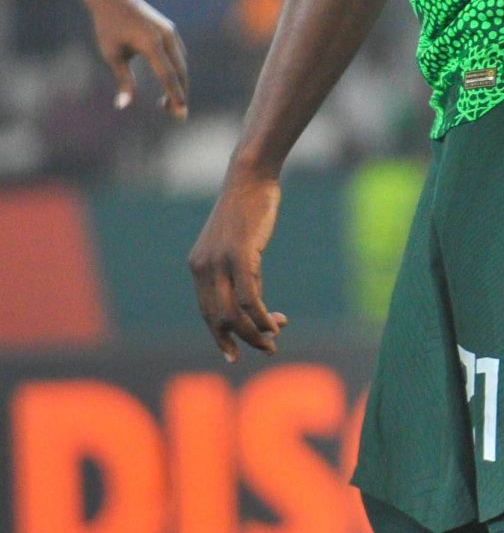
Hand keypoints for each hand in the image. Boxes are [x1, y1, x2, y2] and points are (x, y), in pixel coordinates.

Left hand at [87, 0, 186, 118]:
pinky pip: (179, 55)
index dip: (175, 95)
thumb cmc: (108, 27)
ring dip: (179, 83)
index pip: (168, 75)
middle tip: (177, 115)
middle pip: (180, 71)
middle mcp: (167, 36)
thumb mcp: (112, 55)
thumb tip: (124, 105)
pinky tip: (170, 81)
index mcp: (152, 43)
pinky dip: (177, 70)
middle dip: (180, 93)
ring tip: (169, 102)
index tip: (180, 113)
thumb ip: (123, 80)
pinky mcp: (169, 30)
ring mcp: (171, 32)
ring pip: (182, 63)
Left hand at [188, 173, 286, 362]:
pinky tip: (276, 324)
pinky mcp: (241, 256)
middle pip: (218, 319)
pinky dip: (262, 317)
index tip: (233, 355)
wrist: (250, 177)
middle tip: (267, 348)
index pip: (206, 312)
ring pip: (233, 314)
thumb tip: (253, 300)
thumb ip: (239, 271)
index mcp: (198, 266)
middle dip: (241, 340)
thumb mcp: (239, 243)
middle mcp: (203, 268)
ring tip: (274, 339)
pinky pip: (250, 298)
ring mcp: (220, 263)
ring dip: (255, 333)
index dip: (219, 337)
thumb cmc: (249, 207)